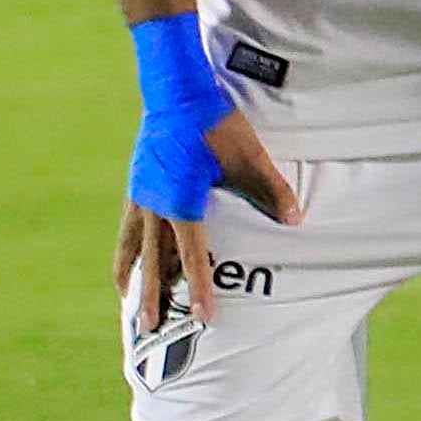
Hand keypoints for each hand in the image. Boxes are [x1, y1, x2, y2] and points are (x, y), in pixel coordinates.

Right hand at [116, 107, 296, 341]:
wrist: (176, 92)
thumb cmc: (216, 124)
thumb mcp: (250, 156)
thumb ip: (271, 190)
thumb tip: (295, 219)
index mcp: (181, 204)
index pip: (194, 257)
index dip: (199, 289)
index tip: (203, 318)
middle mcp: (155, 206)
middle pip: (155, 261)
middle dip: (154, 296)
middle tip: (149, 328)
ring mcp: (141, 195)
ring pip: (134, 246)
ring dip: (133, 275)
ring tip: (128, 300)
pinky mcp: (137, 183)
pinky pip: (128, 226)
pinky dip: (125, 248)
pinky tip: (126, 258)